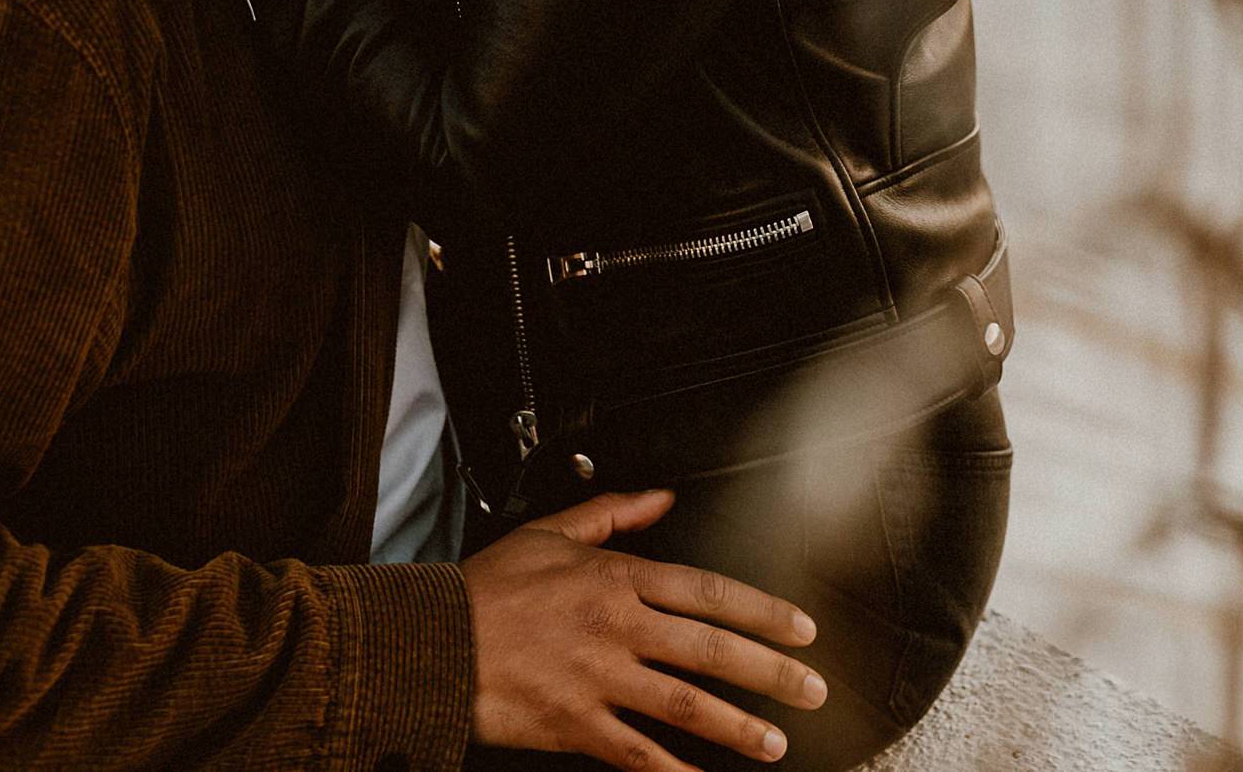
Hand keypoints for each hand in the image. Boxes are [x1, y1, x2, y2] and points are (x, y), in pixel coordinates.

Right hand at [459, 488, 828, 769]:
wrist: (429, 640)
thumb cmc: (487, 589)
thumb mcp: (550, 533)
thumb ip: (613, 513)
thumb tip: (662, 497)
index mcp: (616, 578)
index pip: (709, 592)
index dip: (763, 612)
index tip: (802, 630)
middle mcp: (616, 626)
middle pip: (711, 649)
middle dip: (771, 672)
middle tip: (812, 690)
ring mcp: (597, 678)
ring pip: (685, 704)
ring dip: (738, 726)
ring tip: (774, 743)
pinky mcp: (574, 724)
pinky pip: (636, 753)